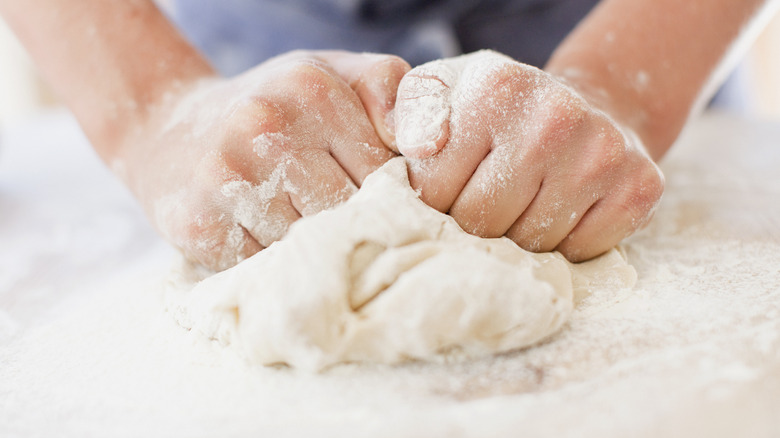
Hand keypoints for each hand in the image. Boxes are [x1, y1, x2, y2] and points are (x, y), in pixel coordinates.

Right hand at [115, 51, 408, 269]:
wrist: (165, 127)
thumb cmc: (269, 106)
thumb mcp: (328, 74)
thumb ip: (387, 89)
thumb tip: (427, 145)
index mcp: (311, 91)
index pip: (382, 173)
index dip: (390, 200)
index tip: (384, 210)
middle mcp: (265, 128)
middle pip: (347, 213)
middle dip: (355, 228)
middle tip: (354, 233)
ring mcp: (226, 179)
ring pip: (309, 246)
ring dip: (318, 252)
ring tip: (312, 238)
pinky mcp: (196, 225)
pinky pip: (266, 267)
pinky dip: (278, 266)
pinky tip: (272, 244)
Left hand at [393, 50, 663, 261]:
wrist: (585, 108)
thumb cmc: (497, 112)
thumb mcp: (443, 93)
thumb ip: (411, 114)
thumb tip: (415, 146)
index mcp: (495, 89)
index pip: (436, 191)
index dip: (434, 203)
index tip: (447, 191)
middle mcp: (553, 116)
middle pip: (483, 222)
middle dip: (473, 226)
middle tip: (484, 206)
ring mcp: (602, 152)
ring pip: (530, 244)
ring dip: (516, 239)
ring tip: (521, 206)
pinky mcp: (639, 186)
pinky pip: (579, 252)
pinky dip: (563, 247)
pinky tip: (560, 213)